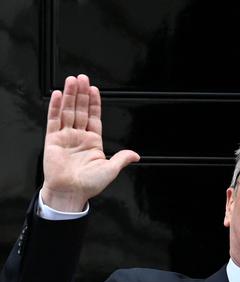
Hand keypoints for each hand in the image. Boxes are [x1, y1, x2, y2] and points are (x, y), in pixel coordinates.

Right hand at [41, 74, 139, 210]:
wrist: (71, 193)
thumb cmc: (88, 184)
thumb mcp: (110, 170)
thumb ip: (122, 158)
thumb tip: (135, 155)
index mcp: (93, 142)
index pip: (94, 117)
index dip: (94, 103)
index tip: (94, 90)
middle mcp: (79, 137)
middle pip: (80, 110)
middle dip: (81, 94)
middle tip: (82, 78)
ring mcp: (65, 137)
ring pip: (67, 111)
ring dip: (69, 95)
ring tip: (72, 81)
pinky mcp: (52, 139)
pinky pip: (53, 120)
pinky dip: (55, 107)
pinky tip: (57, 95)